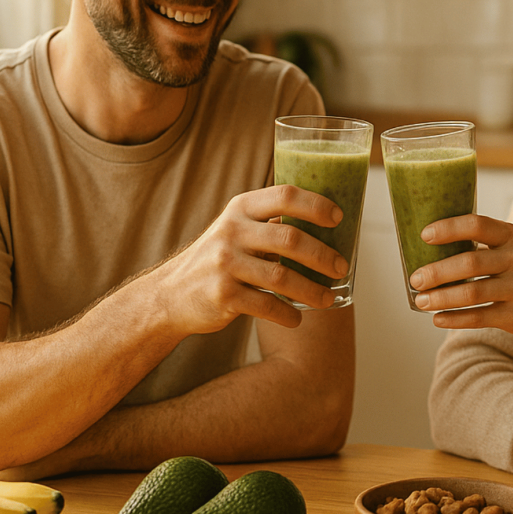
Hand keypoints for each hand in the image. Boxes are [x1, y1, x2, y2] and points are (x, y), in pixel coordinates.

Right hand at [149, 184, 348, 332]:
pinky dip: (288, 314)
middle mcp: (232, 232)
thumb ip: (270, 224)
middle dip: (323, 255)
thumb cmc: (219, 259)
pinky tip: (297, 318)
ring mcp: (225, 264)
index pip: (285, 195)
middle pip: (290, 239)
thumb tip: (327, 226)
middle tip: (341, 268)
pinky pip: (267, 306)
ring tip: (328, 299)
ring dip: (312, 290)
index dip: (316, 205)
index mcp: (241, 208)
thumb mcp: (237, 230)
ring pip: (282, 277)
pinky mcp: (222, 295)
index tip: (338, 219)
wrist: (171, 294)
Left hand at [408, 214, 512, 340]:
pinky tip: (438, 319)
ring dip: (440, 298)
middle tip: (415, 279)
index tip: (424, 235)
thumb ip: (481, 247)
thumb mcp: (512, 250)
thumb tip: (428, 253)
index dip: (448, 228)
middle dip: (437, 271)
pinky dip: (454, 319)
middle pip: (470, 262)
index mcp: (512, 236)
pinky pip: (479, 317)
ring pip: (471, 293)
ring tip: (421, 301)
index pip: (477, 225)